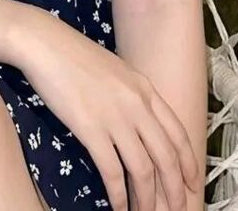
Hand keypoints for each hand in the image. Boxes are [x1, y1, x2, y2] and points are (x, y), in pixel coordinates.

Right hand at [13, 10, 199, 210]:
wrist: (44, 43)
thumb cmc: (73, 54)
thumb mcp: (115, 70)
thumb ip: (132, 95)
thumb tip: (139, 123)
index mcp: (145, 88)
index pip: (178, 133)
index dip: (189, 163)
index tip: (192, 184)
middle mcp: (137, 104)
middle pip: (167, 157)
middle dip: (175, 191)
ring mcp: (115, 116)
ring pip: (144, 170)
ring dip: (148, 201)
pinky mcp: (91, 128)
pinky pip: (112, 171)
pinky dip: (119, 196)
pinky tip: (118, 208)